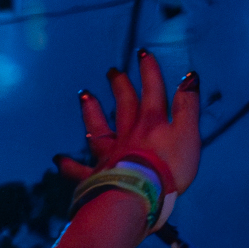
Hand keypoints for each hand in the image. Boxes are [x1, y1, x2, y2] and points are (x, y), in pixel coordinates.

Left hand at [58, 49, 200, 193]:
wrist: (138, 194)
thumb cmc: (168, 168)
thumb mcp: (187, 135)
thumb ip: (188, 107)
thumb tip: (189, 77)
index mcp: (151, 124)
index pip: (152, 92)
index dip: (149, 72)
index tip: (143, 53)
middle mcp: (128, 134)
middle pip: (124, 106)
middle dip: (120, 86)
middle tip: (112, 71)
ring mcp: (110, 155)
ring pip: (99, 130)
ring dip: (91, 112)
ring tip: (84, 96)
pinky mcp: (98, 177)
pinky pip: (80, 171)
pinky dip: (70, 165)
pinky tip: (58, 159)